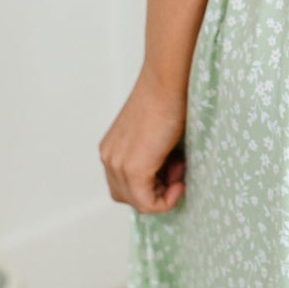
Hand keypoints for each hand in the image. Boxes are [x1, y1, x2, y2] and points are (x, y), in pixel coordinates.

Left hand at [99, 70, 187, 212]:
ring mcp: (118, 165)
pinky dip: (166, 200)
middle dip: (156, 190)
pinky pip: (147, 204)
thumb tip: (167, 178)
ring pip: (138, 202)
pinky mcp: (133, 170)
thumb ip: (152, 157)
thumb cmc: (169, 100)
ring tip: (179, 166)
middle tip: (177, 166)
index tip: (174, 164)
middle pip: (127, 196)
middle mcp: (108, 158)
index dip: (153, 182)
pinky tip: (180, 182)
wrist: (167, 83)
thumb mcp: (154, 135)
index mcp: (111, 149)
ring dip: (164, 192)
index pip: (124, 185)